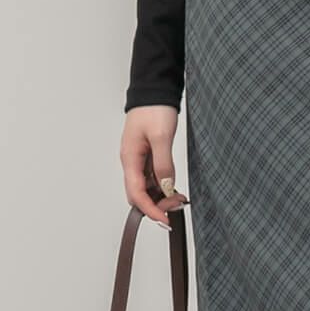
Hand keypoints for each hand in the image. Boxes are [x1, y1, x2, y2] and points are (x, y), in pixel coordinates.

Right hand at [120, 105, 188, 228]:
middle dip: (157, 205)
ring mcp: (139, 159)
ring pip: (147, 187)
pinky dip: (163, 185)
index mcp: (130, 158)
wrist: (155, 90)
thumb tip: (165, 186)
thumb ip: (163, 163)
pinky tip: (175, 187)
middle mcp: (132, 161)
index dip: (150, 209)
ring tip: (180, 198)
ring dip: (161, 196)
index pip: (136, 193)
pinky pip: (152, 177)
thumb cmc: (154, 108)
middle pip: (139, 194)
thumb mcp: (161, 136)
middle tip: (177, 206)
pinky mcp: (148, 155)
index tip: (165, 219)